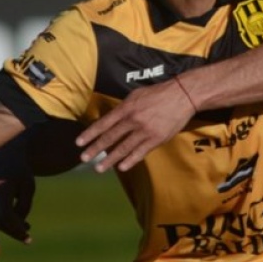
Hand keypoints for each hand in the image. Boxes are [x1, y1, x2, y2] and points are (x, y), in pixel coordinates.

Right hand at [0, 172, 33, 245]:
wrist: (4, 158)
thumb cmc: (20, 172)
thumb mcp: (28, 187)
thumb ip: (23, 208)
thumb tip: (16, 228)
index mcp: (0, 189)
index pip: (7, 217)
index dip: (18, 230)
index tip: (28, 237)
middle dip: (13, 231)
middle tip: (27, 234)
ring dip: (5, 229)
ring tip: (21, 228)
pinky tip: (9, 226)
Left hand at [77, 78, 195, 172]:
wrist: (183, 95)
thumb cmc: (159, 93)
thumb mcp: (137, 95)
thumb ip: (124, 108)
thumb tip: (111, 120)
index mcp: (127, 108)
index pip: (104, 123)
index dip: (90, 133)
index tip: (79, 142)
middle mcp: (133, 120)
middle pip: (110, 137)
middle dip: (95, 148)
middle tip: (84, 157)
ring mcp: (144, 131)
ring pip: (123, 148)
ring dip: (109, 160)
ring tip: (99, 168)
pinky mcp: (156, 139)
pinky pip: (140, 152)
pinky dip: (130, 161)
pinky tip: (122, 167)